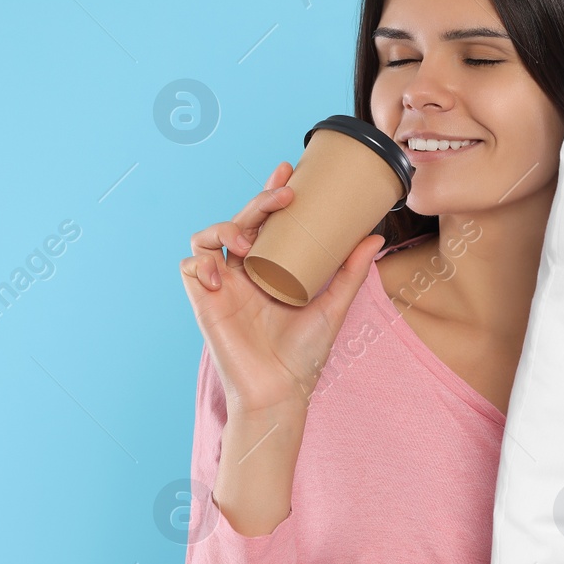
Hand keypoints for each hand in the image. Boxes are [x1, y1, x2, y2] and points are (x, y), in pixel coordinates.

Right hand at [180, 161, 385, 416]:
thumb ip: (351, 271)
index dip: (271, 193)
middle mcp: (242, 272)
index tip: (288, 172)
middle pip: (239, 220)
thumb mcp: (333, 305)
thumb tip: (374, 236)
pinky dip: (200, 261)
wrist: (280, 391)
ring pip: (207, 236)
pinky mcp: (203, 301)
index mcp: (268, 267)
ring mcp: (221, 285)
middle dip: (257, 201)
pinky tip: (219, 271)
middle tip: (284, 197)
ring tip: (248, 242)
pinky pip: (189, 266)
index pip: (265, 221)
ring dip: (225, 227)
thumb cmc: (304, 354)